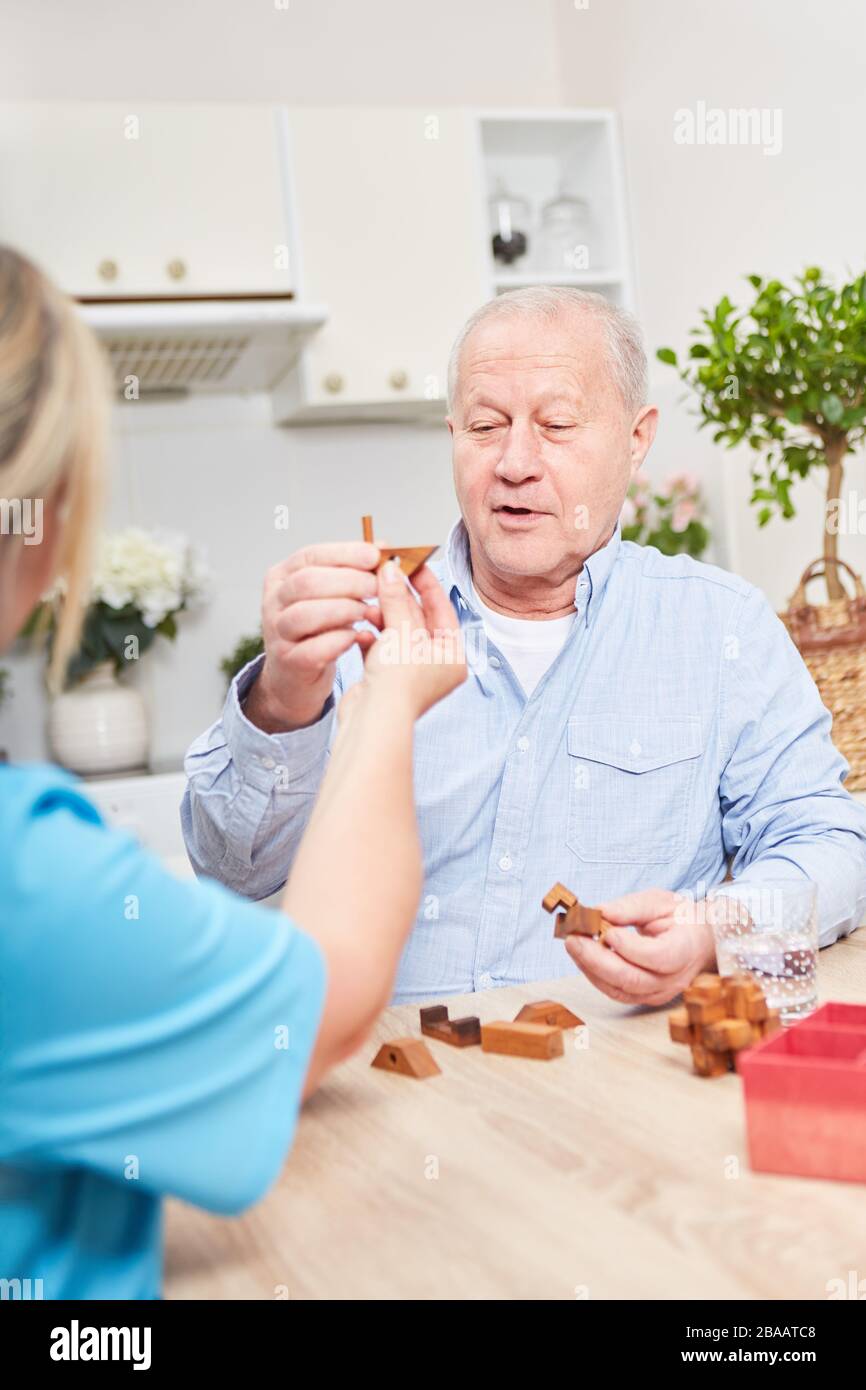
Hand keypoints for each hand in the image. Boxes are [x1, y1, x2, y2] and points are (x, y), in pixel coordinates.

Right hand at [246, 540, 381, 731]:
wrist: (296, 676)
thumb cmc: (318, 630)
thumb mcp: (329, 595)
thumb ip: (351, 571)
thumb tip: (383, 547)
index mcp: (282, 576)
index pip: (311, 555)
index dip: (345, 553)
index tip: (375, 555)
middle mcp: (274, 601)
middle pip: (308, 582)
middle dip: (349, 581)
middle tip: (377, 587)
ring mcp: (277, 633)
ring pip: (306, 614)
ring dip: (344, 610)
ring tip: (368, 613)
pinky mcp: (288, 662)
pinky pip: (313, 649)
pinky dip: (340, 641)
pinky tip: (358, 638)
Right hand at [340, 561, 465, 725]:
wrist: (373, 721)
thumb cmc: (399, 685)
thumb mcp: (402, 631)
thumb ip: (397, 599)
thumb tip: (391, 570)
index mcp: (452, 656)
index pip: (442, 609)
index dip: (427, 583)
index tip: (412, 563)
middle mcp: (434, 665)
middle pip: (417, 619)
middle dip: (399, 597)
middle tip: (385, 573)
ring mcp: (409, 672)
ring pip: (396, 632)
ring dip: (381, 615)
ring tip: (368, 600)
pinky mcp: (385, 678)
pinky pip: (379, 648)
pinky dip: (370, 637)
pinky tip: (360, 628)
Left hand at [564, 888, 716, 1006]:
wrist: (700, 942)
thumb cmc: (681, 918)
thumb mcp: (661, 901)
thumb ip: (632, 906)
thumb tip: (600, 911)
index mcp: (685, 950)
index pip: (657, 957)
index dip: (630, 947)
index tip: (607, 930)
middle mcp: (673, 979)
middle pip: (632, 979)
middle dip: (597, 959)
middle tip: (573, 938)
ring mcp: (659, 993)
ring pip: (620, 990)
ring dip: (590, 968)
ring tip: (573, 944)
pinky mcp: (644, 997)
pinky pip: (616, 992)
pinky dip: (595, 975)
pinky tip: (582, 956)